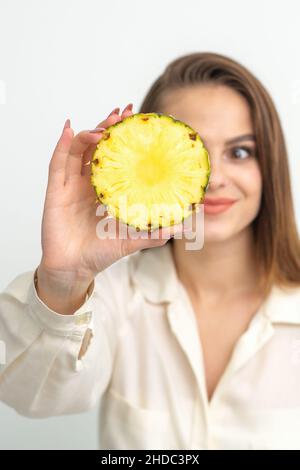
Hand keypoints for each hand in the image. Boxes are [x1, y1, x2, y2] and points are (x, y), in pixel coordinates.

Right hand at [38, 104, 184, 285]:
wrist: (74, 270)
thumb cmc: (100, 254)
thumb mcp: (130, 240)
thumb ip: (152, 234)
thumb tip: (179, 227)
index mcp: (105, 191)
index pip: (114, 158)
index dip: (123, 140)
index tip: (136, 121)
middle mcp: (88, 184)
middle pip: (96, 148)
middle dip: (107, 129)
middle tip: (121, 114)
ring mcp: (70, 186)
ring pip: (78, 151)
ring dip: (89, 134)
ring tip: (104, 126)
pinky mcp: (55, 192)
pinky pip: (57, 164)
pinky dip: (62, 146)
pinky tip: (70, 130)